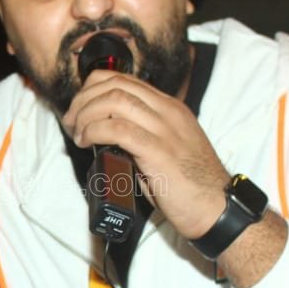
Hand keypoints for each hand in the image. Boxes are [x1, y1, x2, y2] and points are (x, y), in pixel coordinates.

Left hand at [63, 70, 285, 287]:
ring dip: (85, 115)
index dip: (92, 89)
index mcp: (170, 108)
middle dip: (83, 100)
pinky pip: (118, 129)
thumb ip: (140, 135)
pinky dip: (94, 131)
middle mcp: (168, 112)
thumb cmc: (189, 185)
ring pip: (114, 101)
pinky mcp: (159, 151)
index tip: (79, 109)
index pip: (123, 79)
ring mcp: (165, 129)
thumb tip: (105, 135)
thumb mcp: (166, 148)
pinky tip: (87, 143)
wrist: (217, 208)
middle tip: (71, 123)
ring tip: (77, 134)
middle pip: (114, 85)